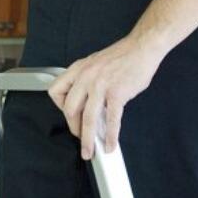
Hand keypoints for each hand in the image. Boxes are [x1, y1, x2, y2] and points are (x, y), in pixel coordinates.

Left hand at [48, 35, 165, 159]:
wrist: (142, 47)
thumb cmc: (122, 55)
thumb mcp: (95, 62)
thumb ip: (87, 80)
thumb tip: (85, 103)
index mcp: (79, 68)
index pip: (56, 91)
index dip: (60, 107)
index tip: (69, 115)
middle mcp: (86, 77)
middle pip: (69, 110)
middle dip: (74, 128)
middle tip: (80, 137)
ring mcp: (101, 85)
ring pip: (87, 119)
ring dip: (87, 140)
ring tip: (90, 151)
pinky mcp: (117, 93)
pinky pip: (111, 120)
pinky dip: (111, 136)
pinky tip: (111, 144)